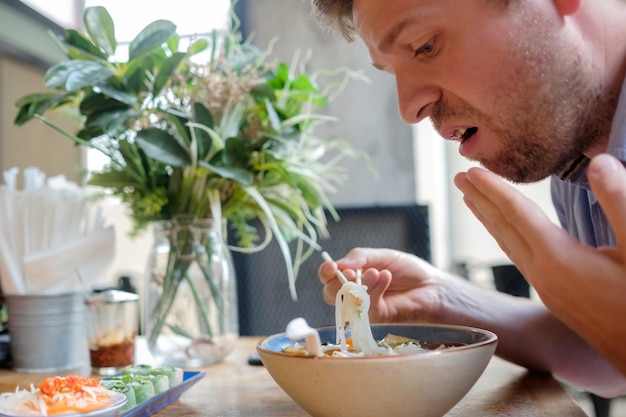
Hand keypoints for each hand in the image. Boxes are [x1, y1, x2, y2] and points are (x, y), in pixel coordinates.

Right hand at [318, 248, 443, 322]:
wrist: (432, 286)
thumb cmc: (409, 271)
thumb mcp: (383, 256)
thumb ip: (360, 257)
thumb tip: (339, 264)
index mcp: (353, 276)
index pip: (329, 277)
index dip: (326, 272)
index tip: (331, 266)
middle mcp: (355, 293)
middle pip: (331, 293)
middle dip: (338, 282)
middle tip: (351, 272)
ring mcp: (365, 308)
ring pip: (347, 302)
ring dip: (360, 284)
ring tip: (377, 272)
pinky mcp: (377, 319)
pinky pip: (366, 307)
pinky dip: (375, 290)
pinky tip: (386, 278)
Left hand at [454, 153, 625, 375]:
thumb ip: (619, 202)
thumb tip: (599, 162)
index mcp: (558, 258)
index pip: (516, 213)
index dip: (494, 188)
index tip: (471, 170)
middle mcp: (542, 273)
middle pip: (502, 228)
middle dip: (480, 199)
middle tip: (458, 176)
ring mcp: (545, 288)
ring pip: (507, 245)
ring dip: (487, 219)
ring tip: (471, 199)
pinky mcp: (553, 298)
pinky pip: (518, 258)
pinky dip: (504, 238)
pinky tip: (505, 234)